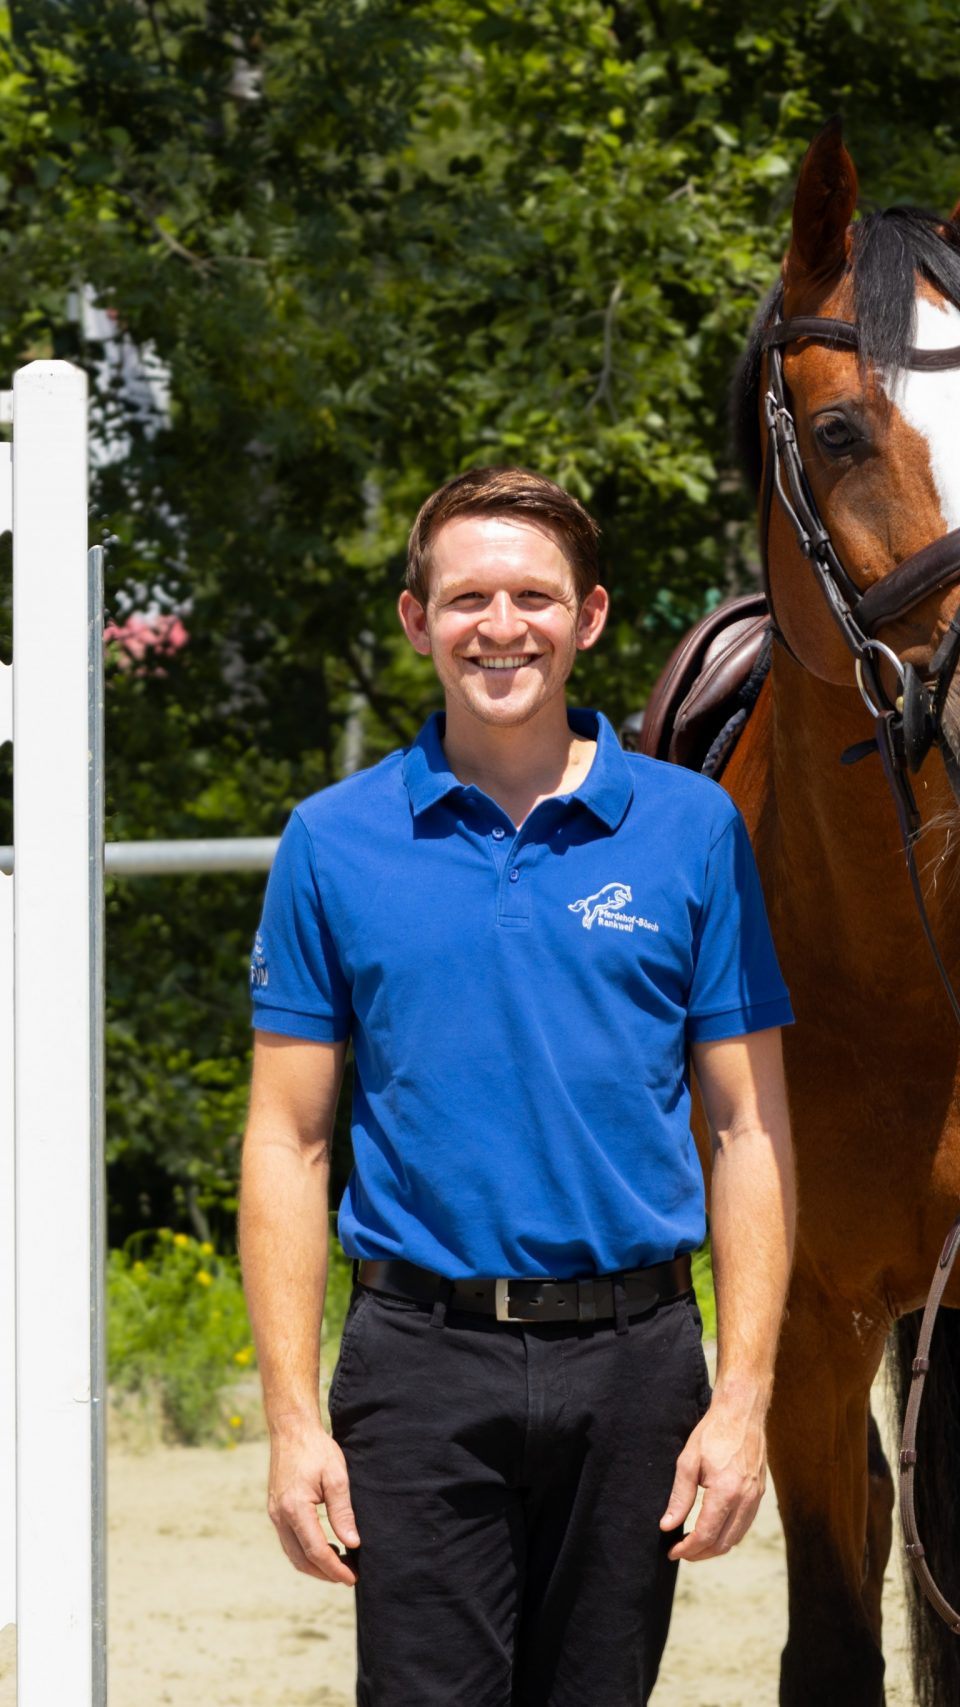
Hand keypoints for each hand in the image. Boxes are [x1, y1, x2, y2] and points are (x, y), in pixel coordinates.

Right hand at [267, 1416, 359, 1585]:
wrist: (291, 1429)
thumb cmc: (316, 1449)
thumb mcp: (337, 1477)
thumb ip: (343, 1512)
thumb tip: (353, 1543)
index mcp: (295, 1508)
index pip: (316, 1551)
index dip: (335, 1569)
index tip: (353, 1578)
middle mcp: (279, 1515)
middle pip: (301, 1559)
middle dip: (325, 1573)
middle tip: (349, 1577)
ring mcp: (274, 1514)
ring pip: (293, 1553)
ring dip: (315, 1565)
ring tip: (340, 1565)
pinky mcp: (275, 1510)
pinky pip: (289, 1541)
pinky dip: (306, 1551)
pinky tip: (325, 1546)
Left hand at [659, 1385, 766, 1561]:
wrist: (742, 1412)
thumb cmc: (713, 1432)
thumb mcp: (688, 1461)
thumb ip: (679, 1497)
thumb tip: (667, 1526)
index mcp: (726, 1491)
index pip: (706, 1534)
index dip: (688, 1548)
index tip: (672, 1551)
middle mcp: (745, 1499)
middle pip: (722, 1543)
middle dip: (700, 1553)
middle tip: (681, 1552)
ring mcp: (755, 1498)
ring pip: (736, 1538)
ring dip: (715, 1547)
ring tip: (694, 1546)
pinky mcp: (759, 1494)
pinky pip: (745, 1525)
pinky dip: (728, 1535)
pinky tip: (714, 1530)